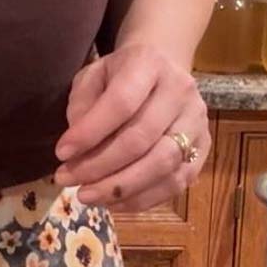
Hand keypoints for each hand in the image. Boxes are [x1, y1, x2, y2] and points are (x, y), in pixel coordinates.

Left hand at [53, 43, 209, 212]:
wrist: (165, 67)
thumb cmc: (122, 74)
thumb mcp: (93, 76)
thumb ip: (82, 106)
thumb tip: (76, 149)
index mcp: (149, 64)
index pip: (122, 102)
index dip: (90, 132)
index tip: (61, 153)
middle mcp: (180, 91)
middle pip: (142, 139)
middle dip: (100, 166)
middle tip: (67, 180)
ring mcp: (197, 121)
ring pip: (163, 165)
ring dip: (120, 188)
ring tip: (87, 196)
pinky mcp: (205, 149)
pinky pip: (175, 183)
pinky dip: (141, 199)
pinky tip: (112, 202)